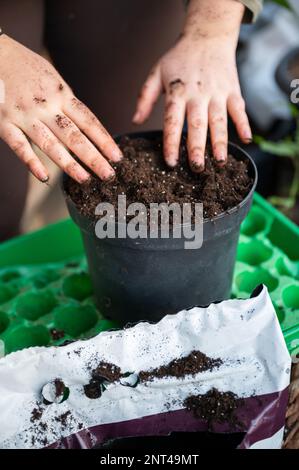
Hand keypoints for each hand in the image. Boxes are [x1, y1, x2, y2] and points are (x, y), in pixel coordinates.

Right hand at [0, 35, 122, 182]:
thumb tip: (84, 123)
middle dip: (94, 157)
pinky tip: (44, 177)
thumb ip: (66, 101)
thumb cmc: (25, 66)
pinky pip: (20, 146)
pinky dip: (32, 162)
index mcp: (61, 94)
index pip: (88, 121)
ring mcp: (25, 115)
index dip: (104, 141)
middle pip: (74, 136)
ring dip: (69, 164)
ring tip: (85, 179)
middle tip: (109, 175)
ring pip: (50, 144)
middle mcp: (46, 106)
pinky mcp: (4, 122)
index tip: (117, 157)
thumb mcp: (52, 77)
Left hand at [133, 1, 251, 170]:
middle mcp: (198, 94)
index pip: (172, 121)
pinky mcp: (233, 90)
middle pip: (197, 125)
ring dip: (220, 142)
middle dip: (197, 148)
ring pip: (219, 121)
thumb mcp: (156, 72)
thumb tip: (135, 121)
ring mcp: (217, 93)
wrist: (207, 35)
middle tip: (196, 168)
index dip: (171, 143)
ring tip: (219, 162)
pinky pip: (239, 109)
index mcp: (177, 92)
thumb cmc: (179, 57)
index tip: (171, 162)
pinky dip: (243, 124)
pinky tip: (246, 140)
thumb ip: (145, 98)